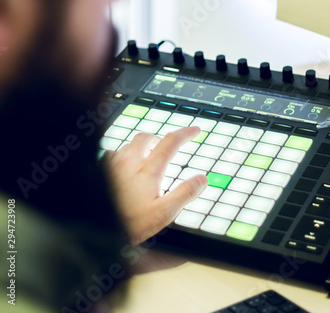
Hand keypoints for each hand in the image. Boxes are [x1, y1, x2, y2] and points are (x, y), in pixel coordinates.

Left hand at [104, 127, 207, 242]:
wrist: (97, 228)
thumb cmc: (129, 223)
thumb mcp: (163, 213)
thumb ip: (184, 194)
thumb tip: (202, 179)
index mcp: (148, 169)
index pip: (171, 142)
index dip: (186, 133)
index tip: (195, 131)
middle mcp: (130, 161)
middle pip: (147, 137)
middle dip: (159, 138)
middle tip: (166, 146)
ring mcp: (113, 163)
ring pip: (129, 144)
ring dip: (141, 147)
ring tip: (146, 158)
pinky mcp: (100, 169)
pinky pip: (113, 154)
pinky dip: (123, 156)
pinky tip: (124, 168)